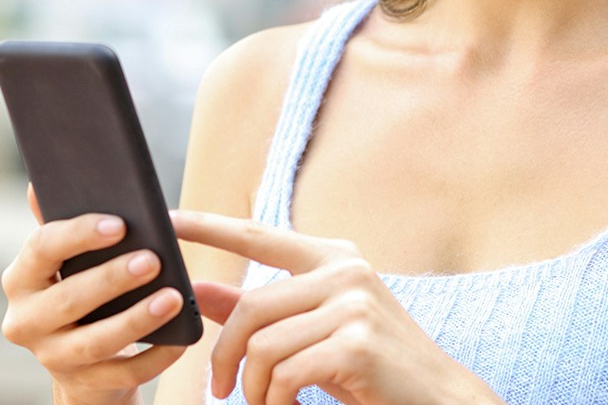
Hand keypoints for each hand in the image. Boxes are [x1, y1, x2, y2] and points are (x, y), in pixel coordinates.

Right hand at [1, 185, 188, 404]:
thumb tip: (37, 185)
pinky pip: (124, 374)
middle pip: (68, 299)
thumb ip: (58, 223)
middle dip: (112, 279)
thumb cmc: (79, 288)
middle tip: (153, 259)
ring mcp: (52, 358)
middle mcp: (25, 321)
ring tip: (173, 297)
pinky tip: (181, 337)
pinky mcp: (84, 385)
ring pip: (95, 341)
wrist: (81, 361)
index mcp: (20, 278)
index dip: (79, 235)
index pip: (41, 249)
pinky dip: (156, 357)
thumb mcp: (65, 259)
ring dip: (136, 319)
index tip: (120, 224)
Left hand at [173, 209, 500, 404]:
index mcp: (333, 258)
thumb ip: (260, 312)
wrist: (439, 399)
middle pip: (250, 306)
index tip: (168, 220)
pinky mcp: (357, 342)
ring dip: (254, 389)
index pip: (257, 235)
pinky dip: (276, 401)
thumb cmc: (372, 368)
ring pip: (264, 345)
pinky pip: (286, 373)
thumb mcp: (312, 332)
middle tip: (221, 390)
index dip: (208, 226)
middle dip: (225, 356)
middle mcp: (345, 270)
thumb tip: (201, 293)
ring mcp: (354, 303)